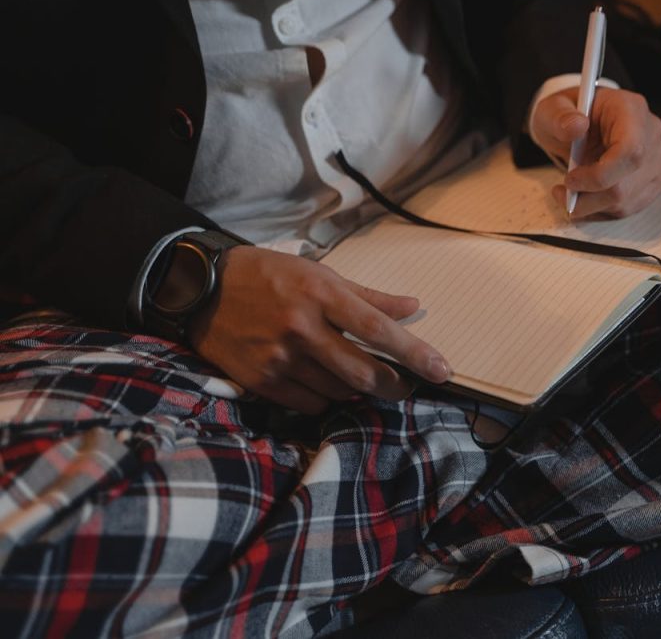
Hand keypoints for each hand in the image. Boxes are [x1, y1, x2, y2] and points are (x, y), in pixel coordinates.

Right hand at [187, 246, 449, 413]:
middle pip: (363, 371)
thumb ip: (369, 296)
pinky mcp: (261, 380)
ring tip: (356, 376)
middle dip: (393, 385)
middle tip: (405, 386)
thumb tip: (413, 307)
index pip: (379, 330)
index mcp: (321, 294)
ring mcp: (279, 357)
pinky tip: (323, 382)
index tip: (442, 371)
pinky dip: (326, 398)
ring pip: (339, 391)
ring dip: (356, 389)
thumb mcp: (319, 274)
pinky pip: (310, 404)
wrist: (200, 289)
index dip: (415, 353)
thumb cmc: (268, 276)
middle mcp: (302, 328)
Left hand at [531, 87, 660, 219]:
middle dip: (588, 197)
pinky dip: (599, 209)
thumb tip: (575, 127)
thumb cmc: (568, 115)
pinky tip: (584, 196)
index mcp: (631, 110)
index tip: (570, 180)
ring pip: (625, 200)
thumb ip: (559, 116)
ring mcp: (655, 161)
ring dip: (590, 205)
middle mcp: (651, 135)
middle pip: (627, 184)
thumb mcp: (553, 109)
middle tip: (561, 192)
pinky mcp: (651, 182)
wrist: (581, 123)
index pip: (630, 151)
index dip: (599, 175)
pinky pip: (626, 207)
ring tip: (567, 193)